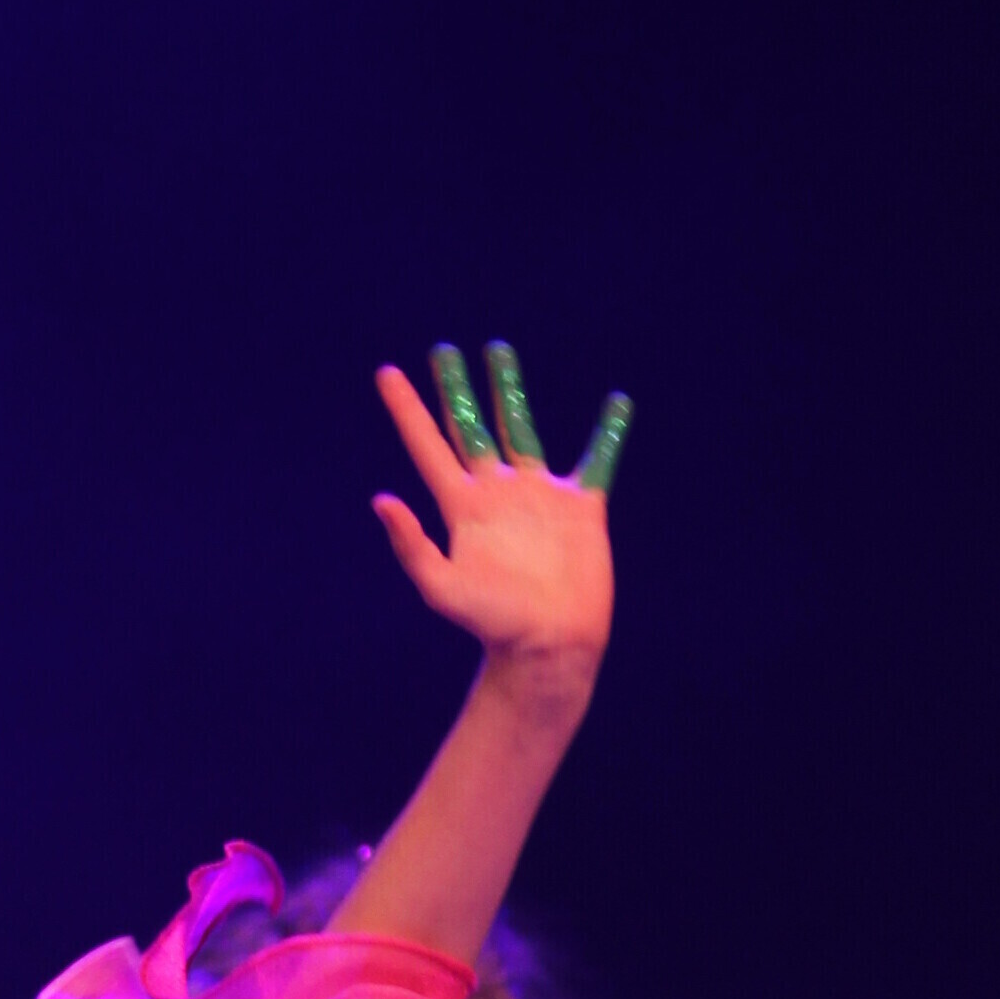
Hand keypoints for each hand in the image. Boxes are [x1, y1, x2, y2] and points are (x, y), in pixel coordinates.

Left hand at [372, 343, 625, 680]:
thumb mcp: (442, 590)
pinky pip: (598, 458)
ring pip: (522, 428)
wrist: (549, 647)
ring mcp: (539, 496)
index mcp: (463, 507)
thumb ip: (412, 546)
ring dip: (509, 390)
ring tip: (498, 352)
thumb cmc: (494, 625)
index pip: (429, 445)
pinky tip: (618, 402)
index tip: (386, 373)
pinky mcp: (581, 508)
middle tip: (443, 351)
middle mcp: (497, 493)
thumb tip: (381, 500)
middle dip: (455, 389)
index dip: (407, 410)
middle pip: (471, 426)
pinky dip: (609, 432)